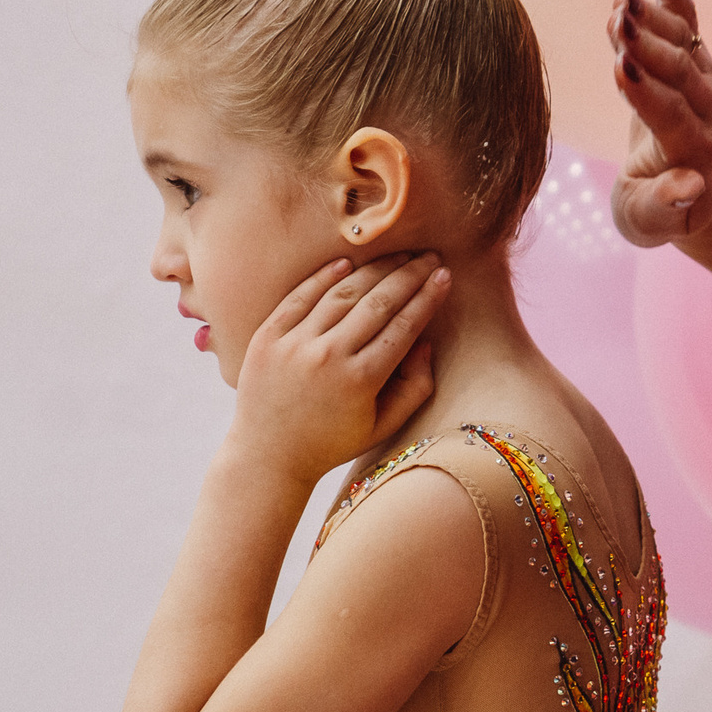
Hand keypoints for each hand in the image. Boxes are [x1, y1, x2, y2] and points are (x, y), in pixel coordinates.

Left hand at [225, 254, 449, 481]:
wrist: (267, 456)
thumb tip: (425, 342)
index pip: (403, 326)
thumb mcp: (382, 427)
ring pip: (342, 293)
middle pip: (378, 303)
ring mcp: (294, 344)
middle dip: (409, 275)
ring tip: (397, 256)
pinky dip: (324, 277)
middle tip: (429, 256)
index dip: (427, 297)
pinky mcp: (266, 337)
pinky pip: (300, 297)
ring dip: (374, 270)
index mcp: (360, 381)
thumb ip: (414, 388)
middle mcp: (328, 357)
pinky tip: (348, 263)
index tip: (444, 276)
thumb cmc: (331, 443)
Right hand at [610, 0, 711, 248]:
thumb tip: (687, 187)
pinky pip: (689, 26)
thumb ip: (663, 209)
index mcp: (694, 152)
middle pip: (679, 71)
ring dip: (653, 17)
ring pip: (683, 43)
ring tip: (620, 0)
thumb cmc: (660, 211)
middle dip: (648, 43)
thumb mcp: (649, 223)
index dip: (646, 91)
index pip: (671, 115)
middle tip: (617, 17)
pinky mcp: (698, 64)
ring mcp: (707, 83)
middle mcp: (709, 113)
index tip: (620, 66)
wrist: (696, 192)